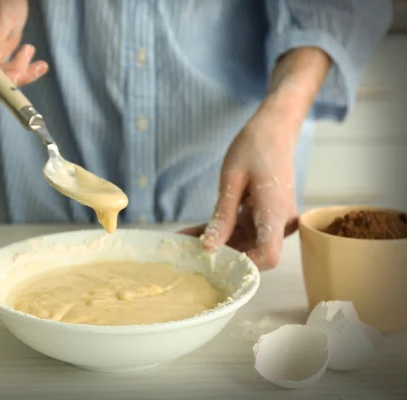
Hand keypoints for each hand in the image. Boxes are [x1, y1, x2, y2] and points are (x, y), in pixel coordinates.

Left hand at [179, 48, 330, 269]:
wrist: (275, 129)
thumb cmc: (254, 148)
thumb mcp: (231, 180)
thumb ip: (222, 216)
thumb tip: (209, 247)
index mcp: (275, 213)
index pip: (268, 256)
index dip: (244, 266)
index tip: (215, 262)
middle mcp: (281, 222)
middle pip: (254, 252)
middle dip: (221, 256)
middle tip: (186, 252)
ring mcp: (276, 220)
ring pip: (246, 243)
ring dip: (218, 243)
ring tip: (184, 241)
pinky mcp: (267, 216)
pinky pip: (244, 230)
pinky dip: (223, 232)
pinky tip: (195, 232)